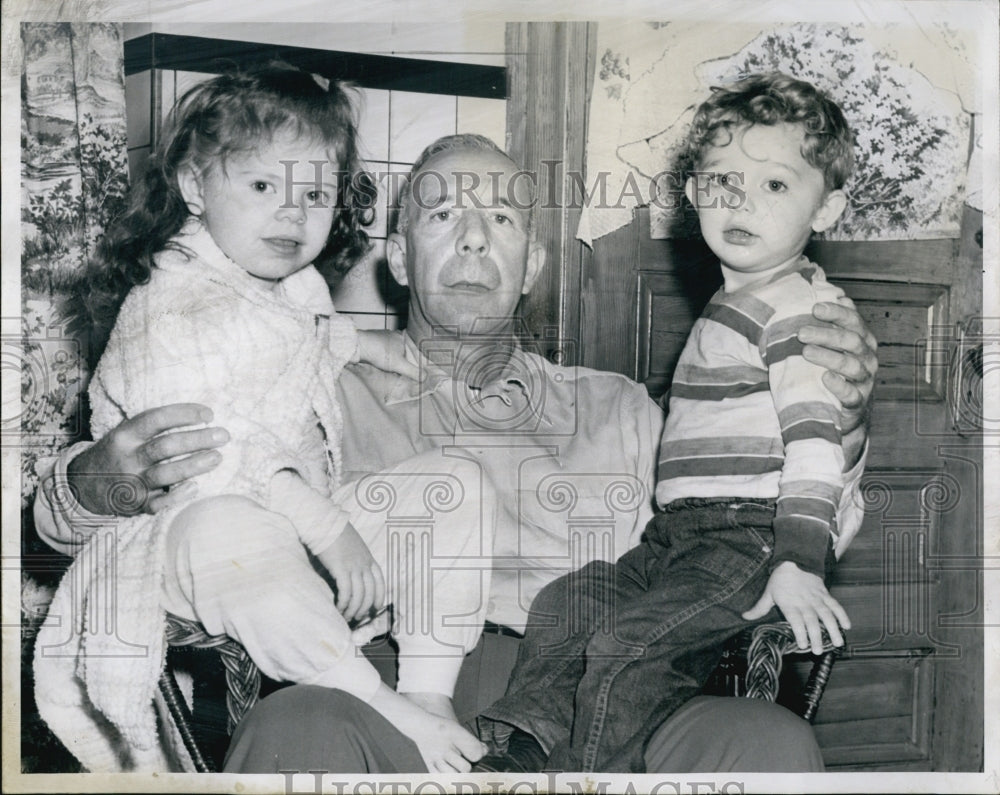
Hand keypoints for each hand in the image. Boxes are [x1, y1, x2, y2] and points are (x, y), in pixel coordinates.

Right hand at [69, 403, 228, 515]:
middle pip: (165, 446)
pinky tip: (195, 487)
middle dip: (197, 440)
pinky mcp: (136, 505)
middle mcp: (127, 458)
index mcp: (125, 436)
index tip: (209, 414)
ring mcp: (131, 483)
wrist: (84, 486)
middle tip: (223, 435)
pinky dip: (177, 496)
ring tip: (217, 457)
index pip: (156, 419)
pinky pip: (158, 504)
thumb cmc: (119, 454)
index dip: (184, 414)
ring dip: (193, 465)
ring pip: (164, 474)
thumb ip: (154, 428)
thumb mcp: (127, 435)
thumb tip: (200, 418)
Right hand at [315, 524, 385, 622]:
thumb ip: (356, 558)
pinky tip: (338, 608)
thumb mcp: (353, 546)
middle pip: (370, 592)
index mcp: (369, 558)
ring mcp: (354, 566)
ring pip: (359, 596)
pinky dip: (343, 603)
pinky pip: (346, 592)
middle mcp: (364, 564)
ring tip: (347, 617)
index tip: (376, 608)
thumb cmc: (335, 533)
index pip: (381, 582)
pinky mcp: (341, 569)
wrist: (325, 523)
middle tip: (357, 617)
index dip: (380, 597)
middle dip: (365, 608)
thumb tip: (352, 572)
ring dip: (353, 610)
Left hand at [356, 330, 419, 379]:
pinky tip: (385, 368)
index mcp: (402, 337)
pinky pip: (384, 355)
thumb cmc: (378, 352)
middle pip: (404, 352)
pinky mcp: (373, 345)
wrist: (355, 347)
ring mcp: (382, 340)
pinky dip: (385, 362)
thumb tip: (426, 377)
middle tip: (409, 375)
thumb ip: (412, 371)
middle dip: (406, 363)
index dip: (417, 360)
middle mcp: (393, 336)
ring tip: (397, 373)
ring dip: (395, 363)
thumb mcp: (399, 364)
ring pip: (393, 354)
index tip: (419, 371)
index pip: (414, 349)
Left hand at [742, 561, 850, 653]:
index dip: (800, 632)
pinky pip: (836, 605)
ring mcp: (816, 598)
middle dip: (816, 637)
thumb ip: (759, 608)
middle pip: (811, 620)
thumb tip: (745, 617)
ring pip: (826, 615)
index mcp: (789, 603)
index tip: (803, 645)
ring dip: (833, 629)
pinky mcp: (825, 594)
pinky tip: (847, 626)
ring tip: (837, 643)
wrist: (795, 560)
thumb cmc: (780, 579)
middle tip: (819, 651)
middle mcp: (804, 602)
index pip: (795, 620)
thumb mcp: (768, 593)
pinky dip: (842, 615)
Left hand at [799, 299, 877, 432]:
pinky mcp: (857, 402)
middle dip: (826, 334)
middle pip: (851, 341)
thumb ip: (834, 322)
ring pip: (851, 366)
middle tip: (801, 332)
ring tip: (805, 352)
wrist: (844, 408)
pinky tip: (825, 378)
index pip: (853, 321)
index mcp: (862, 339)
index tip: (815, 308)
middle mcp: (867, 357)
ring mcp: (864, 380)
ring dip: (828, 357)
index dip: (836, 313)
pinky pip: (851, 394)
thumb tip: (833, 293)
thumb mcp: (835, 343)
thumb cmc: (836, 367)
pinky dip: (839, 386)